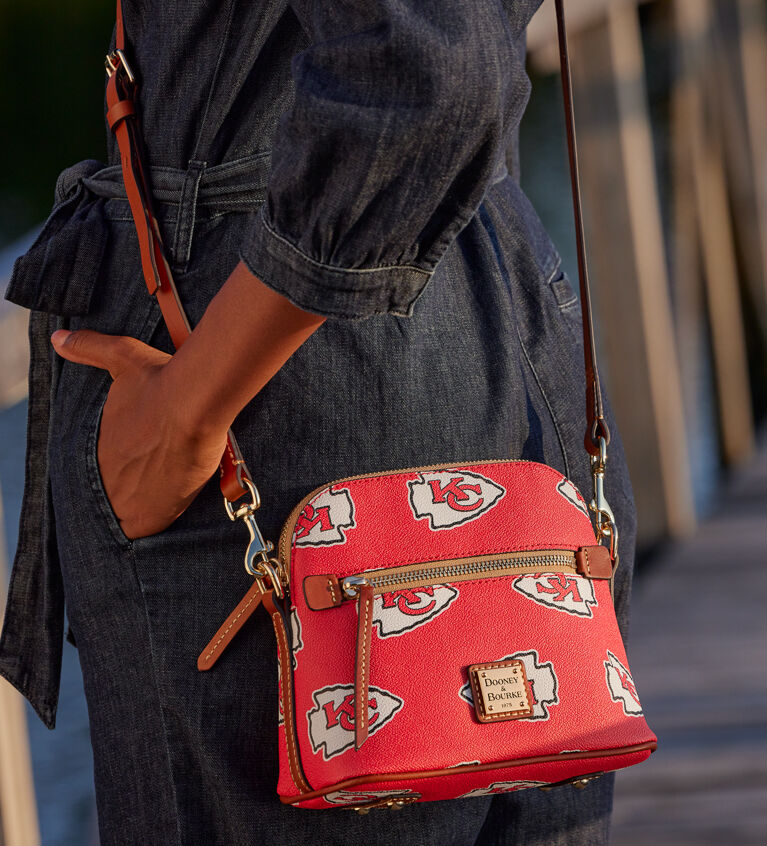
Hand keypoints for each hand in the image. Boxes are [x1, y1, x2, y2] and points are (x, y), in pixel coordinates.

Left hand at [52, 329, 227, 539]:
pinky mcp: (151, 514)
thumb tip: (57, 339)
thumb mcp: (122, 359)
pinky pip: (145, 529)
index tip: (143, 461)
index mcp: (100, 446)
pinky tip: (169, 509)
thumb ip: (89, 349)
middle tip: (156, 479)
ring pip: (127, 514)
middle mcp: (106, 476)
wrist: (193, 403)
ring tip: (164, 496)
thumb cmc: (160, 381)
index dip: (125, 467)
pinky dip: (154, 523)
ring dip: (143, 508)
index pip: (105, 467)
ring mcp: (126, 498)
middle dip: (131, 489)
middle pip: (115, 492)